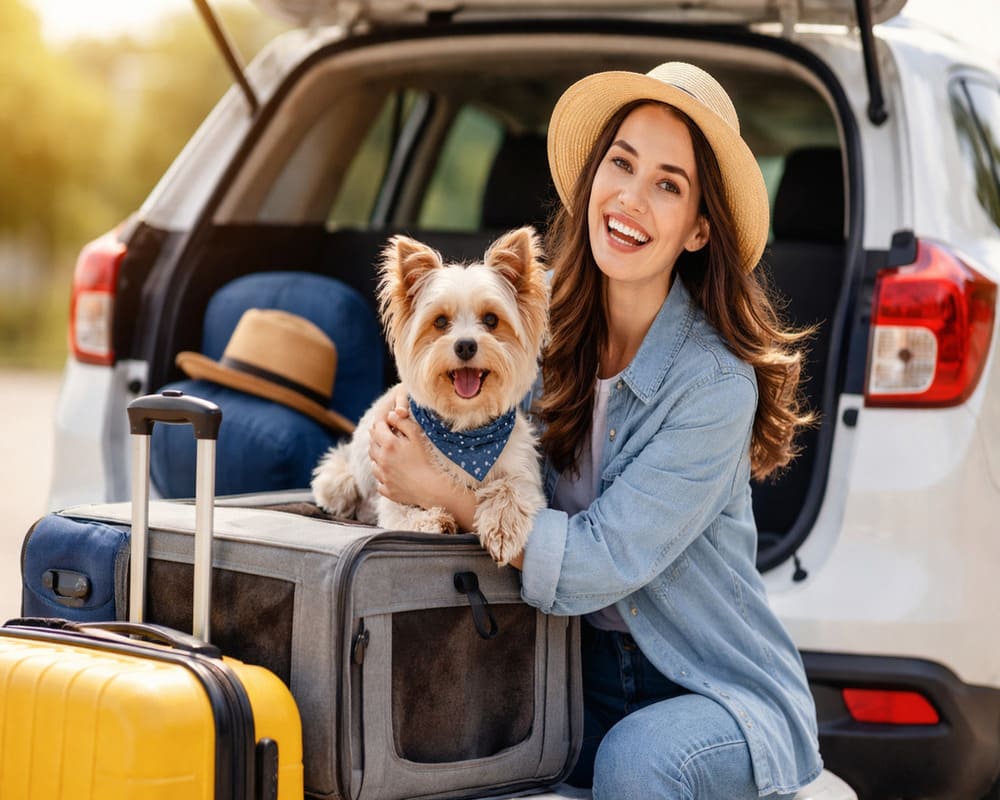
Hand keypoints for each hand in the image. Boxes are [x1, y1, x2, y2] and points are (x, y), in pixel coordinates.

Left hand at [368, 391, 477, 529]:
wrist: (432, 488)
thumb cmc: (427, 460)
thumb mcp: (417, 436)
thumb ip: (403, 422)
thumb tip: (390, 415)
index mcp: (388, 445)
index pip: (377, 427)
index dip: (381, 421)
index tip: (388, 420)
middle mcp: (381, 460)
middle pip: (371, 445)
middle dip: (377, 438)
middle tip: (387, 435)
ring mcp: (383, 477)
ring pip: (373, 463)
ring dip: (377, 457)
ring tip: (388, 455)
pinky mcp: (387, 490)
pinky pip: (379, 481)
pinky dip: (383, 476)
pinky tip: (391, 474)